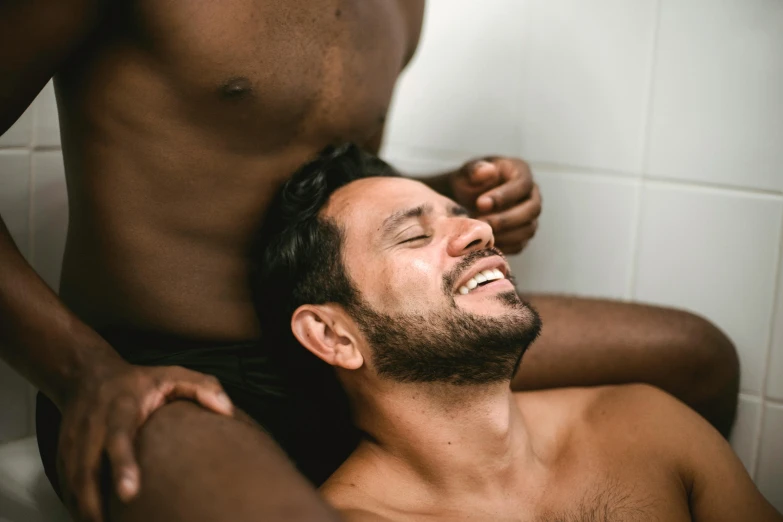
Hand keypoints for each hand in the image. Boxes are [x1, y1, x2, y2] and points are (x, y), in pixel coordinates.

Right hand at [58, 359, 233, 521]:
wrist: (86, 375)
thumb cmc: (137, 381)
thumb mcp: (172, 374)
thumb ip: (202, 387)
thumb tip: (228, 409)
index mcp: (121, 408)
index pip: (119, 438)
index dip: (123, 465)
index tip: (130, 492)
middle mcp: (94, 427)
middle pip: (88, 469)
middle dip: (96, 502)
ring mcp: (74, 442)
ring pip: (73, 482)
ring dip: (85, 509)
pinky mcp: (63, 454)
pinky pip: (66, 486)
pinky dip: (76, 505)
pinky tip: (92, 519)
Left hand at [449, 157, 541, 254]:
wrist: (463, 201)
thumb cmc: (468, 183)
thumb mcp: (467, 173)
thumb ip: (474, 170)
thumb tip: (488, 171)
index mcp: (521, 172)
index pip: (522, 184)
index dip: (504, 196)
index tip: (481, 203)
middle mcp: (532, 195)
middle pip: (532, 209)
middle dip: (507, 219)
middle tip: (482, 224)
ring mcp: (530, 216)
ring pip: (528, 229)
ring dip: (505, 235)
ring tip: (482, 236)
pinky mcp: (522, 235)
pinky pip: (520, 244)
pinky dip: (504, 246)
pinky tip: (485, 245)